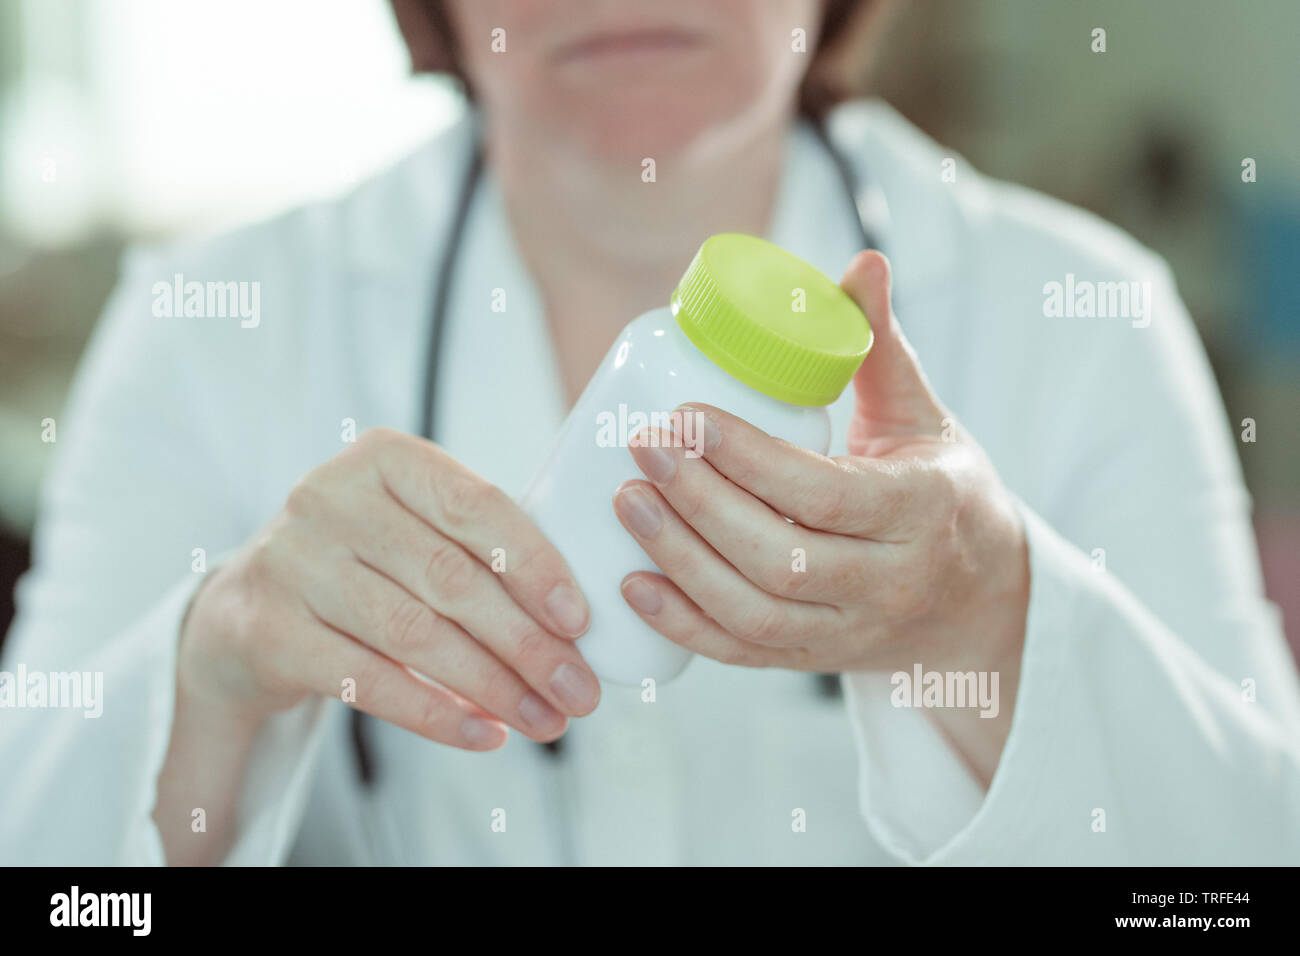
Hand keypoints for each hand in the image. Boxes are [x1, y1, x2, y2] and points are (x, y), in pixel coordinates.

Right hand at [181, 428, 600, 749]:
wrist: (247, 610)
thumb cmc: (366, 563)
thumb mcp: (414, 529)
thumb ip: (482, 550)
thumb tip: (574, 624)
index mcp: (384, 458)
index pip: (476, 506)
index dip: (536, 565)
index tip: (580, 621)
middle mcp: (329, 497)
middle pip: (451, 579)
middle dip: (527, 643)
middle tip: (579, 691)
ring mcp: (292, 563)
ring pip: (415, 634)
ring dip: (492, 687)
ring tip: (545, 721)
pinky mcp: (270, 630)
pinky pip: (370, 682)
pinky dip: (437, 715)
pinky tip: (485, 735)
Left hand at [613, 252, 1028, 777]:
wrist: (978, 599)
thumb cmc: (942, 491)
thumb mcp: (925, 418)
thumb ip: (883, 347)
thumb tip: (860, 264)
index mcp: (923, 510)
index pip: (825, 491)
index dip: (747, 458)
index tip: (685, 416)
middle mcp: (891, 582)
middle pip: (782, 558)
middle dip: (700, 505)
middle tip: (643, 447)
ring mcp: (852, 632)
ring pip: (756, 614)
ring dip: (680, 561)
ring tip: (625, 502)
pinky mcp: (816, 660)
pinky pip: (744, 654)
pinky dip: (684, 625)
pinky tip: (632, 584)